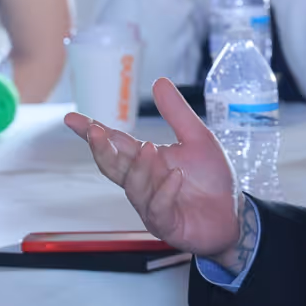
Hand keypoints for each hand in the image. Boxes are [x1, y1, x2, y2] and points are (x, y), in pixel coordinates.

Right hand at [64, 79, 243, 262]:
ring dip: (139, 168)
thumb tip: (159, 81)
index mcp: (147, 161)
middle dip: (102, 149)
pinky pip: (158, 209)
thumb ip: (177, 113)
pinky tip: (176, 177)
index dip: (93, 132)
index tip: (71, 119)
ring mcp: (152, 206)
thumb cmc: (212, 178)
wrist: (234, 213)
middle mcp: (143, 183)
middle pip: (114, 166)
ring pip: (134, 187)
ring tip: (150, 149)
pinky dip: (165, 192)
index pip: (116, 144)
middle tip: (96, 131)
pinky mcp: (167, 224)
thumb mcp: (198, 138)